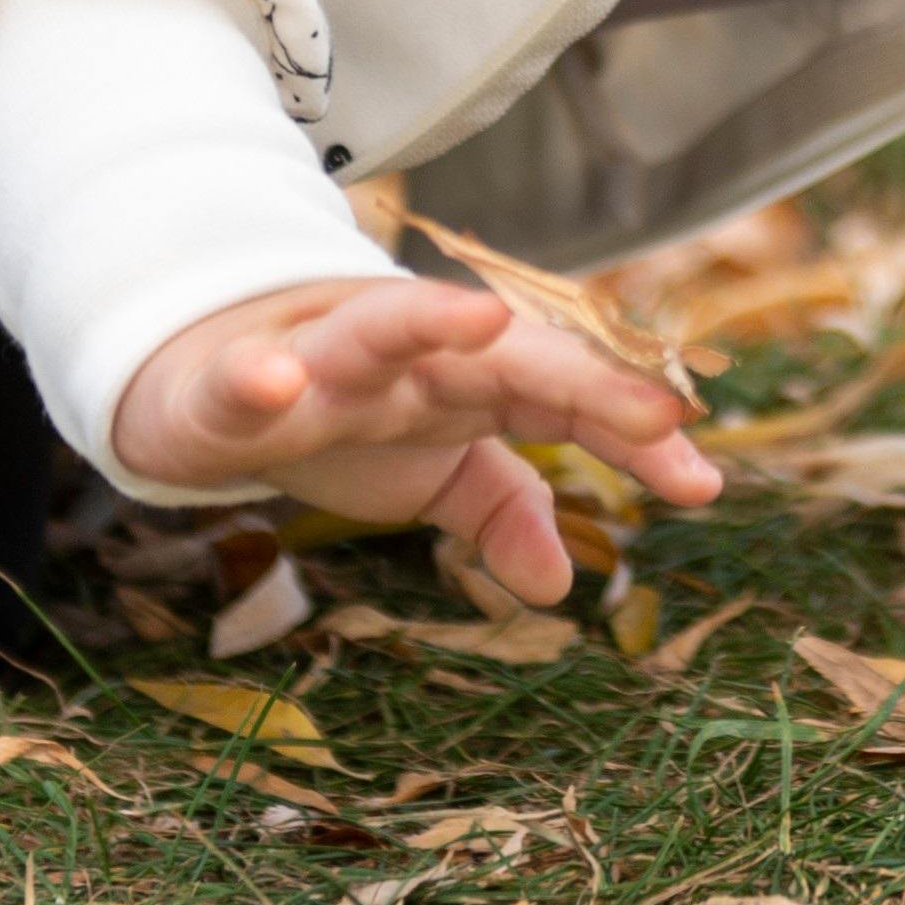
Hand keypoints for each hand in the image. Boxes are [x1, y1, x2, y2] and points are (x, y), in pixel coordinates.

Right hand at [105, 274, 721, 601]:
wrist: (202, 383)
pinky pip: (244, 379)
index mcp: (469, 378)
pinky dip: (256, 376)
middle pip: (504, 355)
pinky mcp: (232, 380)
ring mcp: (322, 358)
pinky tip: (275, 381)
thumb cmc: (342, 418)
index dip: (631, 433)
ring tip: (483, 323)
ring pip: (379, 327)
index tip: (701, 482)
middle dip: (578, 377)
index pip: (566, 398)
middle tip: (653, 409)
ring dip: (425, 320)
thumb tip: (560, 585)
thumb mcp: (431, 472)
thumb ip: (500, 509)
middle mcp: (412, 355)